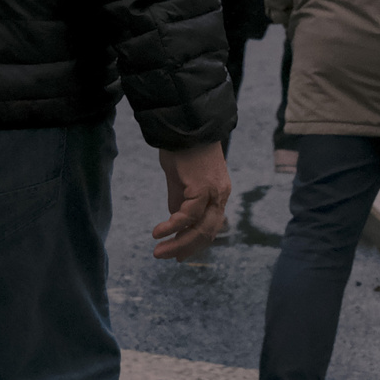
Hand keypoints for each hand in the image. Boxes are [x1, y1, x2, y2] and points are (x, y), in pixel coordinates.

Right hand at [153, 141, 231, 260]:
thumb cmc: (182, 147)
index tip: (178, 255)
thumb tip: (175, 221)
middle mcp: (221, 195)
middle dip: (185, 248)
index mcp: (218, 193)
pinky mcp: (202, 187)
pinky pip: (188, 215)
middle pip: (207, 233)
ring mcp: (214, 192)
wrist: (184, 123)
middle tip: (164, 256)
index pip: (211, 226)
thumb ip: (180, 199)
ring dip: (178, 243)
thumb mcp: (180, 178)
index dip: (195, 243)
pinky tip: (158, 232)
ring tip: (158, 251)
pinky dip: (172, 226)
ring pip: (200, 228)